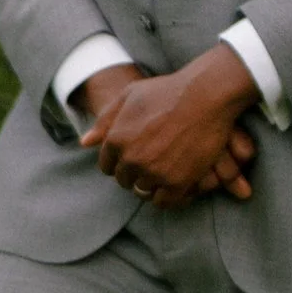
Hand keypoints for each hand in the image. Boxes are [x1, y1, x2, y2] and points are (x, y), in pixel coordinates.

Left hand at [82, 44, 259, 208]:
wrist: (206, 94)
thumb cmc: (168, 90)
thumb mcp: (130, 95)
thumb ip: (105, 119)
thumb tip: (85, 142)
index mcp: (116, 139)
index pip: (107, 166)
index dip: (120, 161)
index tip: (136, 155)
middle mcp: (131, 159)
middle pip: (125, 180)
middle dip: (135, 172)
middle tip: (153, 161)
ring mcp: (154, 172)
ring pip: (143, 192)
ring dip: (151, 184)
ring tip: (164, 170)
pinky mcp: (177, 182)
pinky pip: (164, 202)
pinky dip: (167, 195)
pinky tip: (175, 182)